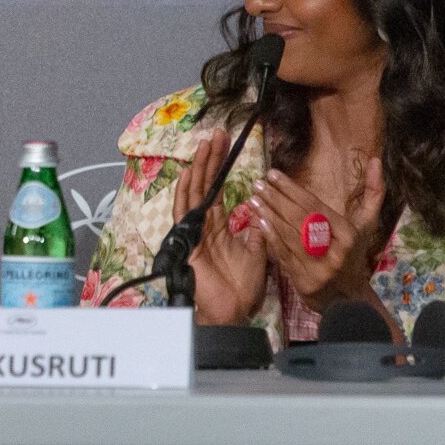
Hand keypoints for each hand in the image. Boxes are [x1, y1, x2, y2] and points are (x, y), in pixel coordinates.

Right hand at [171, 129, 268, 324]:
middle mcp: (204, 224)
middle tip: (216, 134)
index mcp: (218, 225)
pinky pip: (184, 214)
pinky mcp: (189, 242)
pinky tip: (187, 177)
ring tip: (205, 146)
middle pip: (204, 185)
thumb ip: (257, 231)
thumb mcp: (258, 252)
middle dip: (210, 159)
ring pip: (194, 193)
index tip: (225, 144)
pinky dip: (185, 195)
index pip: (216, 189)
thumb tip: (260, 211)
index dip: (220, 166)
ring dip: (199, 170)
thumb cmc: (242, 286)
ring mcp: (194, 231)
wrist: (233, 310)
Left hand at [248, 159, 387, 312]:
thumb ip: (373, 193)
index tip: (273, 174)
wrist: (348, 297)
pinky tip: (259, 223)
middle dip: (276, 199)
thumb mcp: (366, 225)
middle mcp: (335, 250)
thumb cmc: (353, 253)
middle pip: (299, 219)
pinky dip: (270, 238)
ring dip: (269, 216)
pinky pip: (283, 255)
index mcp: (349, 233)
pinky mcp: (304, 281)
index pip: (314, 206)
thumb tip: (374, 159)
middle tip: (258, 183)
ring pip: (289, 236)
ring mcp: (319, 267)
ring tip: (254, 200)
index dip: (292, 189)